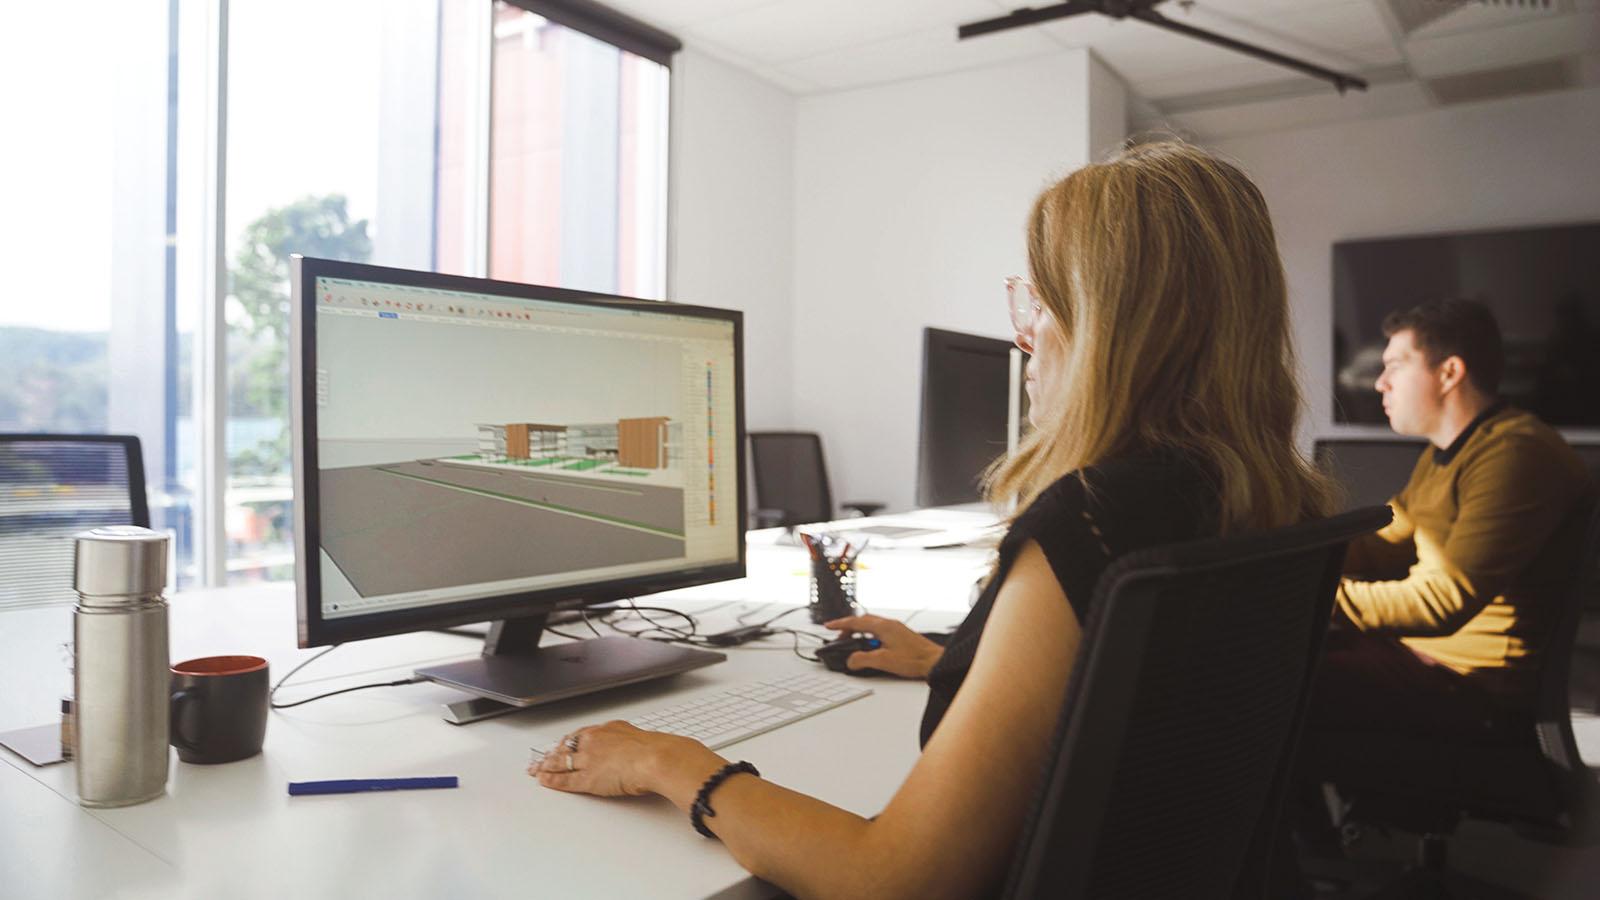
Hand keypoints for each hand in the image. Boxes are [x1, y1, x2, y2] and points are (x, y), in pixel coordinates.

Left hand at [529, 720, 724, 802]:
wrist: (659, 759)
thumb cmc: (659, 751)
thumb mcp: (643, 740)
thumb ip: (634, 744)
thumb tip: (640, 751)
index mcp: (609, 729)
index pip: (581, 735)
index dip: (568, 742)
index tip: (561, 746)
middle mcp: (595, 741)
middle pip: (566, 747)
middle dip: (551, 753)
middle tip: (541, 759)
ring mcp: (590, 759)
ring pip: (561, 762)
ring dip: (546, 767)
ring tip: (536, 771)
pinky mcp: (588, 778)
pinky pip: (565, 779)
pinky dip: (552, 780)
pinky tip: (544, 781)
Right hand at [823, 613, 943, 678]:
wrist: (934, 661)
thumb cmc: (914, 659)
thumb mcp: (883, 661)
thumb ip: (863, 660)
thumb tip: (851, 661)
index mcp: (883, 627)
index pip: (856, 622)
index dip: (840, 624)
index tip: (828, 625)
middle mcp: (889, 624)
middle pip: (863, 622)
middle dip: (849, 628)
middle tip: (839, 637)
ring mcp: (896, 629)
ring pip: (871, 626)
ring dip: (860, 632)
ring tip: (853, 644)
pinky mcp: (901, 635)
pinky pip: (879, 631)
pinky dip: (869, 636)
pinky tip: (871, 647)